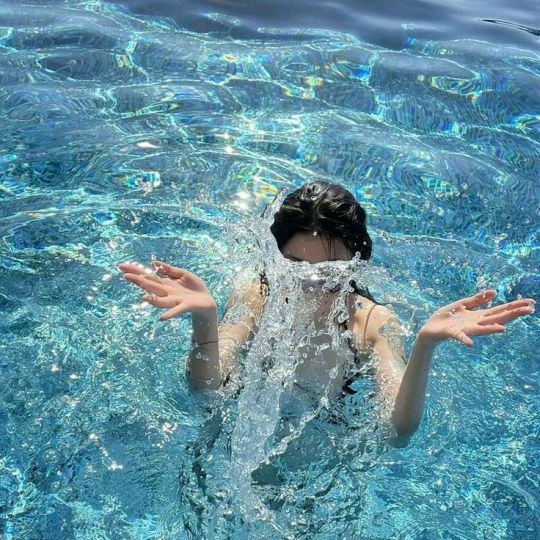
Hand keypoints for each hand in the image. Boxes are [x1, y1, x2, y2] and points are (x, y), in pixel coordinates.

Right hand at [117, 260, 216, 320]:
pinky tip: (162, 318)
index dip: (135, 271)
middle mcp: (167, 292)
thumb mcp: (182, 274)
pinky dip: (170, 314)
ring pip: (160, 300)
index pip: (148, 276)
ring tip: (143, 297)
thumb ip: (169, 269)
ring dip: (152, 300)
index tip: (122, 266)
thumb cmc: (194, 288)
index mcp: (166, 283)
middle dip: (138, 281)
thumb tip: (153, 263)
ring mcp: (175, 300)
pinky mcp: (185, 306)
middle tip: (125, 276)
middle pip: (150, 286)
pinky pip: (176, 311)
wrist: (207, 301)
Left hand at [418, 290, 534, 347]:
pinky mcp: (452, 333)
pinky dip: (464, 340)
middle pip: (497, 318)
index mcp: (478, 315)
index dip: (515, 306)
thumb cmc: (447, 317)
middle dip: (513, 314)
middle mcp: (475, 323)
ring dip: (491, 329)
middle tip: (530, 310)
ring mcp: (465, 329)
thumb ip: (477, 300)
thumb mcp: (462, 304)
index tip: (532, 303)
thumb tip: (495, 292)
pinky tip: (470, 343)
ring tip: (503, 329)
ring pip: (481, 329)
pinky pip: (459, 337)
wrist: (430, 329)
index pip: (500, 310)